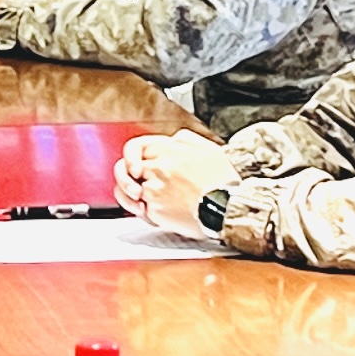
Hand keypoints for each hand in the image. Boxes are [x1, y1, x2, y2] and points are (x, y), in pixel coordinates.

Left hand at [114, 128, 233, 230]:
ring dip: (131, 199)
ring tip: (142, 204)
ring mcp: (155, 187)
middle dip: (125, 180)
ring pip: (127, 192)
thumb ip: (187, 140)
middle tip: (134, 189)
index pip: (135, 147)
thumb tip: (174, 140)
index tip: (134, 168)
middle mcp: (159, 166)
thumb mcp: (209, 149)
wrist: (230, 206)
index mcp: (171, 148)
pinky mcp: (155, 209)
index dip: (130, 157)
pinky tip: (161, 215)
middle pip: (124, 169)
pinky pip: (141, 211)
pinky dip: (147, 214)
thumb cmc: (223, 182)